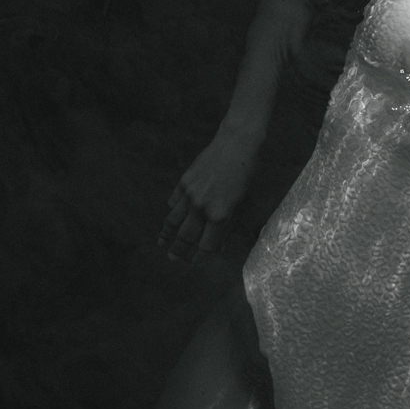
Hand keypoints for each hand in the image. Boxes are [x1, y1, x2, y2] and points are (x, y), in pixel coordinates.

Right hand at [158, 125, 260, 261]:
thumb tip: (220, 246)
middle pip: (186, 236)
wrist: (236, 145)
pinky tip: (171, 217)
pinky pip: (174, 202)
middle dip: (179, 251)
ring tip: (162, 244)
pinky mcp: (184, 182)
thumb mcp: (244, 204)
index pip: (207, 245)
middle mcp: (202, 207)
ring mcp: (190, 194)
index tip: (195, 264)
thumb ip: (231, 226)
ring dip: (167, 235)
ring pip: (173, 221)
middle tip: (173, 259)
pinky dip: (172, 210)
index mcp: (220, 215)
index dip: (201, 257)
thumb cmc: (247, 175)